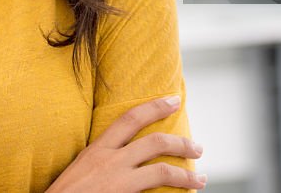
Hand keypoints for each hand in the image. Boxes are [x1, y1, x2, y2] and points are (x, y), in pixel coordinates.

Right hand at [47, 95, 205, 191]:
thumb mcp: (80, 170)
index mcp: (96, 150)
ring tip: (200, 178)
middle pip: (154, 141)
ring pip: (162, 170)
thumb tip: (122, 157)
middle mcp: (109, 161)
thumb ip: (101, 161)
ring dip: (186, 174)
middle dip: (181, 141)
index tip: (173, 100)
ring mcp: (118, 181)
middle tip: (198, 146)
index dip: (155, 106)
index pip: (130, 118)